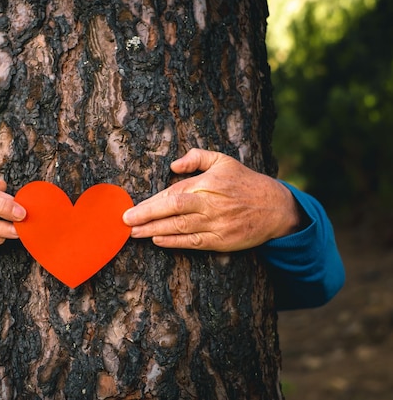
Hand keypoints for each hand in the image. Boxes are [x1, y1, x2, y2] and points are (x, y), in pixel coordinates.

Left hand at [122, 149, 301, 250]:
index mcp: (208, 183)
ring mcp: (215, 224)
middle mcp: (210, 204)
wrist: (275, 208)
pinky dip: (174, 243)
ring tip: (134, 233)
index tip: (132, 207)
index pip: (173, 193)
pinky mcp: (221, 241)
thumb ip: (197, 158)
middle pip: (173, 210)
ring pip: (179, 228)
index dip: (151, 202)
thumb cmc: (245, 182)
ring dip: (154, 230)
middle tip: (125, 221)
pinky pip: (193, 242)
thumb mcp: (223, 160)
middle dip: (146, 216)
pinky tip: (157, 240)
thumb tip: (173, 166)